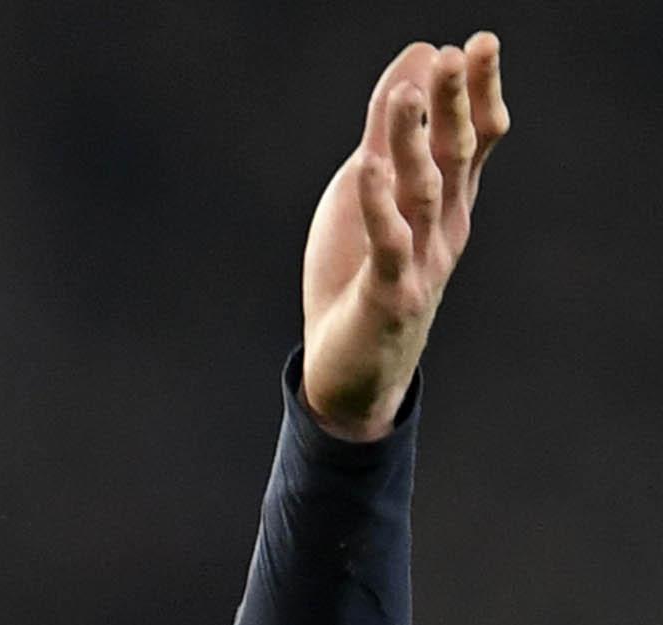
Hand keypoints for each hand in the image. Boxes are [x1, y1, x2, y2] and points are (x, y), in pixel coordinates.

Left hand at [300, 34, 508, 440]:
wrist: (353, 370)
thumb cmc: (363, 271)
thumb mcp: (371, 193)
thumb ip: (388, 132)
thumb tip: (414, 62)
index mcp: (448, 201)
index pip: (475, 138)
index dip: (479, 92)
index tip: (478, 45)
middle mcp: (445, 226)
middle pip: (456, 156)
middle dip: (456, 105)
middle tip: (457, 54)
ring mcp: (422, 260)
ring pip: (421, 192)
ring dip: (413, 143)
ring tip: (404, 94)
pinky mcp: (390, 293)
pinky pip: (386, 242)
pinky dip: (377, 204)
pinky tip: (368, 166)